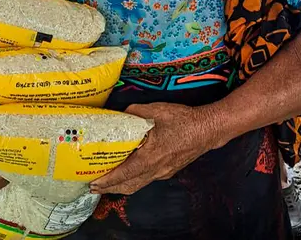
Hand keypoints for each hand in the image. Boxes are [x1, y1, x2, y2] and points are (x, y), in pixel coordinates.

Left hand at [90, 103, 216, 195]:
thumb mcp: (154, 111)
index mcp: (150, 157)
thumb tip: (119, 115)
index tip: (94, 183)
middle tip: (94, 187)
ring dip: (121, 186)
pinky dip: (134, 180)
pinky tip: (128, 173)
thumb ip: (133, 113)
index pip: (124, 174)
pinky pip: (147, 179)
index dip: (107, 181)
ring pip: (138, 184)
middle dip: (110, 188)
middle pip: (129, 185)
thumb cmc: (182, 120)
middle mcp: (156, 169)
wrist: (207, 129)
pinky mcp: (168, 171)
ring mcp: (163, 172)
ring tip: (107, 184)